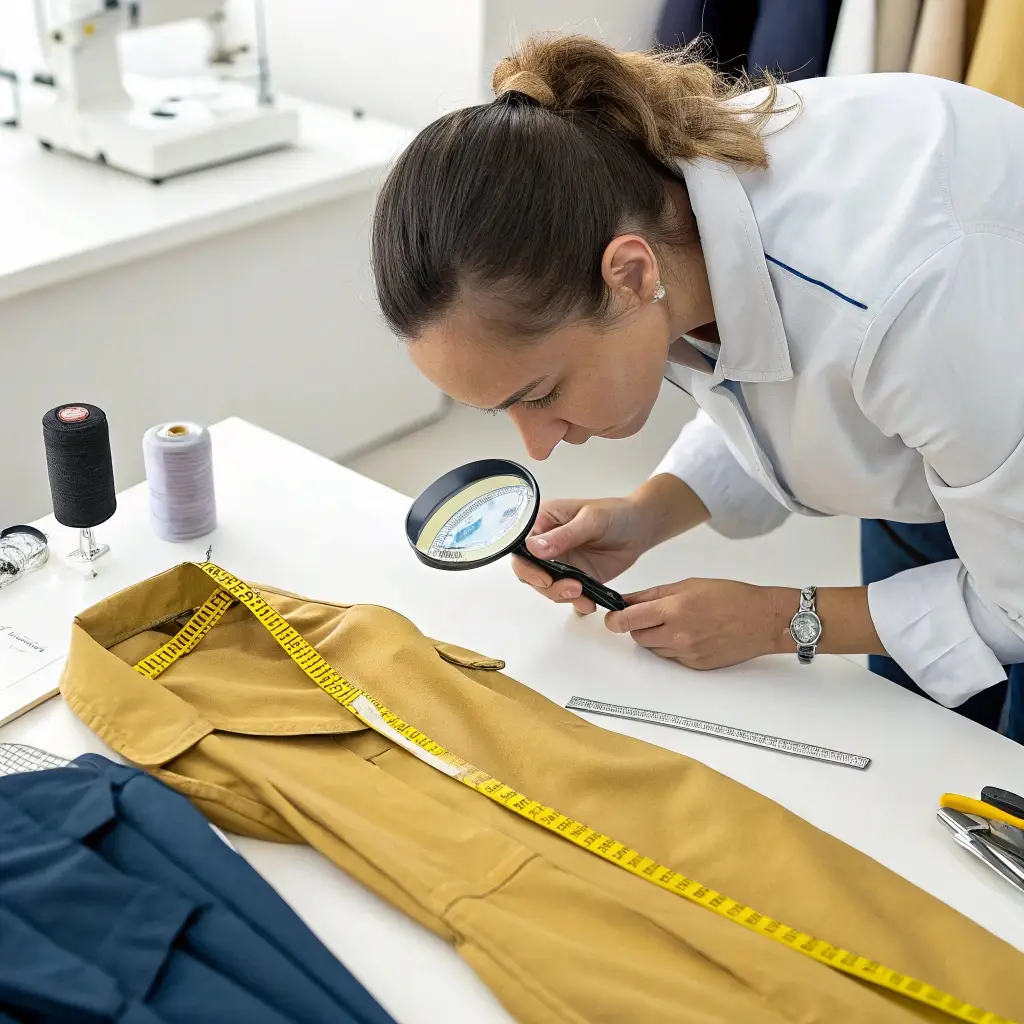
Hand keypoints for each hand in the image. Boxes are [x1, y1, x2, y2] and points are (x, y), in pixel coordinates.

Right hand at [511, 496, 654, 613]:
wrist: (639, 528)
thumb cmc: (615, 514)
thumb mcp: (590, 520)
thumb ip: (563, 536)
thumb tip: (533, 548)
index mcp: (542, 522)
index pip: (520, 547)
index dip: (526, 566)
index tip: (544, 578)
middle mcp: (546, 544)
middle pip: (529, 572)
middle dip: (547, 586)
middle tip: (572, 588)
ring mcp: (559, 562)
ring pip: (546, 587)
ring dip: (561, 595)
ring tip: (582, 594)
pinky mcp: (575, 577)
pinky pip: (567, 594)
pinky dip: (576, 602)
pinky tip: (588, 603)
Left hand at [604, 579, 791, 669]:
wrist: (763, 620)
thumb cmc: (732, 597)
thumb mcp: (689, 584)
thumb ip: (654, 594)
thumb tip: (629, 600)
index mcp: (675, 609)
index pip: (630, 619)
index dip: (615, 619)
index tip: (611, 618)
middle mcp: (678, 634)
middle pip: (638, 636)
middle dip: (637, 625)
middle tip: (650, 614)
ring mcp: (687, 653)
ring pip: (653, 648)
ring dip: (655, 636)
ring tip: (676, 622)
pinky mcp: (695, 665)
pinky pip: (671, 658)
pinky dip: (672, 646)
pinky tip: (689, 633)